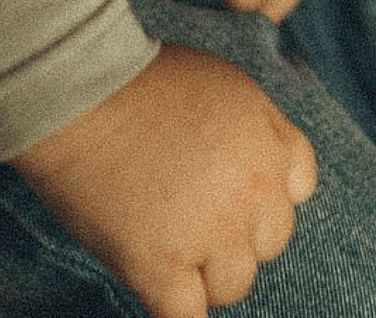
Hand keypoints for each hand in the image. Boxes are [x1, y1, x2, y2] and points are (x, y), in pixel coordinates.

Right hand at [11, 42, 317, 316]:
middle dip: (237, 230)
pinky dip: (175, 307)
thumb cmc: (142, 82)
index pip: (297, 191)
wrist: (79, 92)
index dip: (263, 192)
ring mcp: (209, 233)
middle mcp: (250, 191)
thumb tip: (280, 181)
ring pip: (233, 285)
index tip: (233, 189)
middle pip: (269, 242)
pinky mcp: (161, 267)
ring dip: (206, 272)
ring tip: (168, 241)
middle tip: (192, 211)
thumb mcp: (225, 85)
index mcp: (266, 143)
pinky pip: (187, 317)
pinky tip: (158, 285)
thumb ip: (261, 132)